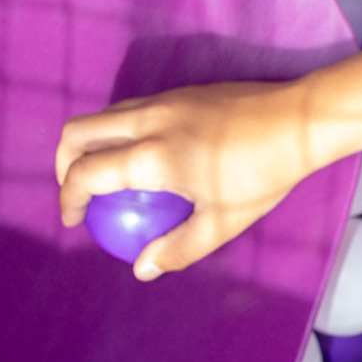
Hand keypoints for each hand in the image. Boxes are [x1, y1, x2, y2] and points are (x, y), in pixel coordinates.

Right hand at [56, 76, 322, 279]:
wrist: (299, 120)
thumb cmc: (265, 174)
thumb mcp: (224, 222)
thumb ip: (178, 248)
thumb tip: (142, 270)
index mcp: (153, 157)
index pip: (85, 174)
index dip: (69, 199)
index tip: (75, 219)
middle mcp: (148, 121)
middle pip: (77, 132)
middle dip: (62, 163)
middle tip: (76, 191)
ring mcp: (164, 100)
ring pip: (104, 115)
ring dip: (90, 143)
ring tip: (105, 174)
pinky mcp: (181, 91)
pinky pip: (132, 108)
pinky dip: (118, 130)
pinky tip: (143, 155)